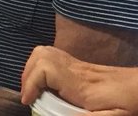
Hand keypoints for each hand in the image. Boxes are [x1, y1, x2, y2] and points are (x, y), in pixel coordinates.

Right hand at [21, 45, 137, 113]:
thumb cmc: (129, 103)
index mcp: (81, 84)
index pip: (46, 69)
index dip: (30, 83)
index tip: (28, 101)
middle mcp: (75, 70)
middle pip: (41, 56)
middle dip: (27, 76)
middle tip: (29, 97)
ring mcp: (77, 64)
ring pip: (44, 52)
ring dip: (31, 69)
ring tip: (33, 88)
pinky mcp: (79, 65)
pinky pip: (52, 55)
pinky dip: (40, 66)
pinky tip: (45, 82)